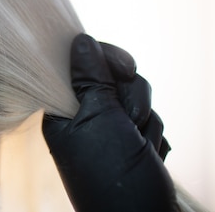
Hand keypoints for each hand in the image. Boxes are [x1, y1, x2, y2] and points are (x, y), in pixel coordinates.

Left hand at [42, 34, 178, 211]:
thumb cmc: (112, 173)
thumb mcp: (99, 119)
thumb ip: (90, 77)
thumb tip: (80, 41)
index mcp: (62, 108)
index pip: (80, 62)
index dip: (106, 59)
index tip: (125, 67)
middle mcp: (81, 116)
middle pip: (114, 78)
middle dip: (131, 98)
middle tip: (129, 121)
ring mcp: (107, 129)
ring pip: (135, 98)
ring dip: (144, 120)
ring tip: (138, 145)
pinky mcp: (128, 142)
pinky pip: (147, 120)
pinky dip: (152, 135)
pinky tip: (147, 154)